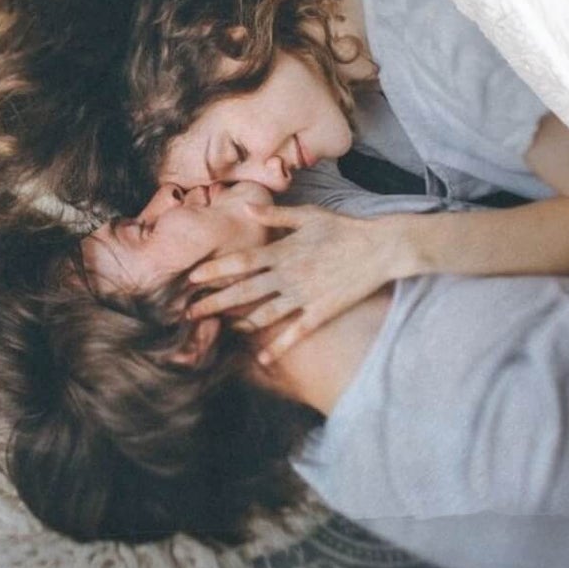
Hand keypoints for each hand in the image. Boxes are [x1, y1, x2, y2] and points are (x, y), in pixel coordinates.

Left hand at [186, 204, 396, 364]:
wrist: (379, 249)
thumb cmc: (343, 228)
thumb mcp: (308, 215)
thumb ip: (275, 216)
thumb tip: (244, 207)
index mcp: (284, 251)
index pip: (241, 262)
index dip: (215, 270)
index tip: (192, 278)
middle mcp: (289, 275)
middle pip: (244, 291)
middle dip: (214, 302)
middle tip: (189, 312)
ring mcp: (304, 296)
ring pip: (264, 315)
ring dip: (239, 324)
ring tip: (219, 330)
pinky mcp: (320, 312)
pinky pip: (295, 333)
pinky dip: (278, 348)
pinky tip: (262, 360)